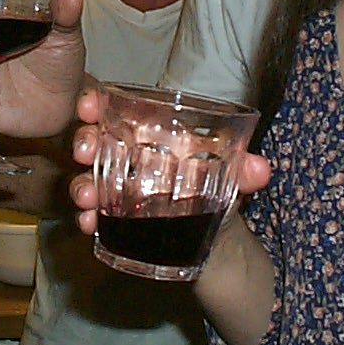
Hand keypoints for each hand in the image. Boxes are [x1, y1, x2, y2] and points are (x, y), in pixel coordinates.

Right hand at [68, 88, 272, 234]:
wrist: (217, 242)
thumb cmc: (220, 192)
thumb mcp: (233, 179)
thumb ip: (245, 172)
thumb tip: (261, 169)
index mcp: (156, 134)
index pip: (119, 108)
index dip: (97, 102)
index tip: (88, 106)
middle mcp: (131, 156)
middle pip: (96, 139)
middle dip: (84, 141)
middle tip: (85, 153)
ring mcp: (119, 188)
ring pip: (90, 177)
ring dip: (82, 185)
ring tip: (87, 199)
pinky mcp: (115, 219)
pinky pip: (94, 214)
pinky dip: (89, 218)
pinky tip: (89, 225)